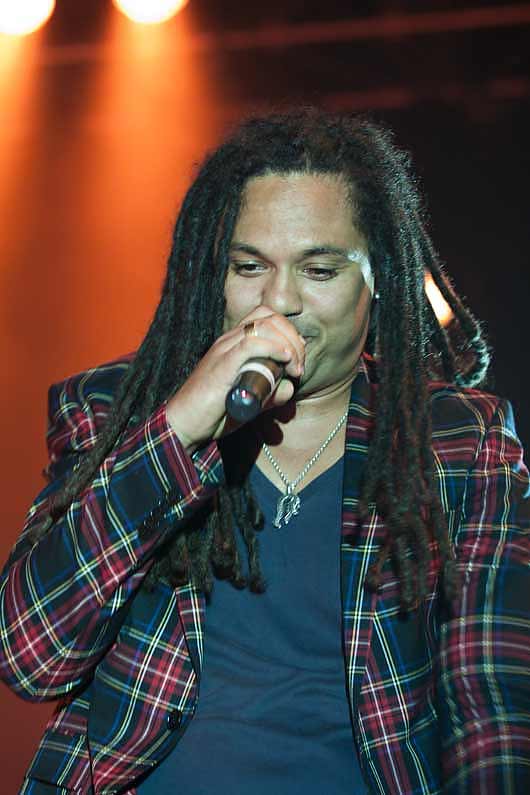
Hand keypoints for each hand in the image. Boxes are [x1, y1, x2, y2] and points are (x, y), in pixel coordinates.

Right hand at [165, 306, 305, 450]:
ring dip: (288, 344)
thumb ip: (271, 393)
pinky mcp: (222, 364)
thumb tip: (290, 388)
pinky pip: (252, 344)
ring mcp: (224, 350)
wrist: (184, 425)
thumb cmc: (214, 413)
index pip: (266, 317)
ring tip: (294, 369)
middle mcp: (228, 340)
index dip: (288, 332)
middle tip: (299, 366)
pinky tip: (285, 361)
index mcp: (233, 343)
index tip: (297, 358)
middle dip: (293, 337)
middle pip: (270, 317)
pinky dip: (275, 349)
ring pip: (264, 326)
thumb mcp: (250, 400)